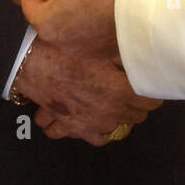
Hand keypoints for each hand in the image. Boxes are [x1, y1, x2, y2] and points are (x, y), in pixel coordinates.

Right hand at [17, 37, 159, 145]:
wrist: (31, 62)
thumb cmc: (67, 49)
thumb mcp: (102, 47)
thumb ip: (125, 57)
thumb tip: (142, 55)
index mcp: (121, 92)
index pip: (151, 101)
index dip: (153, 90)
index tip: (149, 81)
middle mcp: (108, 113)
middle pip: (136, 117)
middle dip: (137, 104)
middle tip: (133, 89)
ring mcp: (89, 124)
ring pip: (113, 130)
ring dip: (116, 119)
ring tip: (112, 104)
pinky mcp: (70, 127)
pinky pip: (86, 137)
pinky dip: (90, 130)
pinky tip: (90, 116)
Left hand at [18, 0, 124, 60]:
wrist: (141, 14)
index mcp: (45, 23)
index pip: (27, 3)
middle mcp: (57, 41)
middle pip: (46, 14)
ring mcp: (79, 49)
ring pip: (65, 22)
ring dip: (69, 5)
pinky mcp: (97, 51)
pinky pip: (82, 30)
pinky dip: (84, 16)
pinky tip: (98, 2)